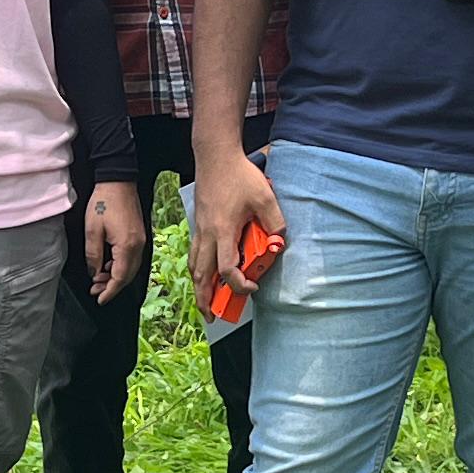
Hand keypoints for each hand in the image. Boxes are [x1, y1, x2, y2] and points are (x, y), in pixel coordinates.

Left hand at [80, 180, 145, 303]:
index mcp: (127, 246)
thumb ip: (93, 255)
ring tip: (98, 279)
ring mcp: (141, 240)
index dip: (110, 291)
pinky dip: (120, 266)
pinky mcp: (139, 235)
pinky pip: (132, 258)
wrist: (118, 180)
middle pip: (128, 276)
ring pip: (130, 268)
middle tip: (95, 290)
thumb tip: (94, 272)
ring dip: (115, 276)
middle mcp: (138, 245)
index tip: (99, 299)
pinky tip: (108, 265)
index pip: (120, 277)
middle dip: (112, 286)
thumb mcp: (92, 230)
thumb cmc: (104, 202)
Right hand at [192, 145, 281, 299]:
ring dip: (198, 286)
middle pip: (201, 275)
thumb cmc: (239, 175)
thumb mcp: (265, 198)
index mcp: (223, 231)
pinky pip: (194, 253)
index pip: (227, 269)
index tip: (252, 287)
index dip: (239, 284)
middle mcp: (207, 234)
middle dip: (205, 299)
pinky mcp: (199, 223)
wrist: (215, 156)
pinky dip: (196, 269)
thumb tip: (279, 242)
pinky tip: (203, 274)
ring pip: (194, 265)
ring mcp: (200, 229)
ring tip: (204, 302)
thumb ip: (275, 222)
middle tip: (211, 316)